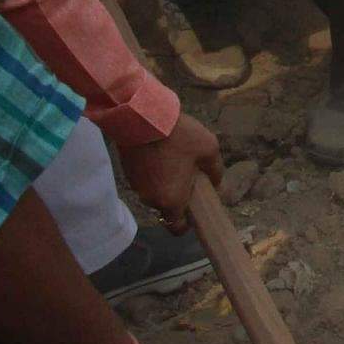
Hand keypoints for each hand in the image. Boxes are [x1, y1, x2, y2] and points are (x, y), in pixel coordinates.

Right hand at [117, 112, 221, 227]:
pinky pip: (145, 180)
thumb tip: (216, 182)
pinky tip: (160, 154)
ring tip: (174, 160)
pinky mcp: (128, 172)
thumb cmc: (179, 136)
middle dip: (177, 196)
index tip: (194, 209)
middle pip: (166, 207)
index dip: (185, 223)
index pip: (176, 227)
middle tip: (188, 175)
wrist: (142, 116)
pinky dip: (153, 173)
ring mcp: (136, 186)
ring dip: (164, 183)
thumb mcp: (208, 149)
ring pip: (154, 192)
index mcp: (171, 200)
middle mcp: (151, 199)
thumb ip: (215, 171)